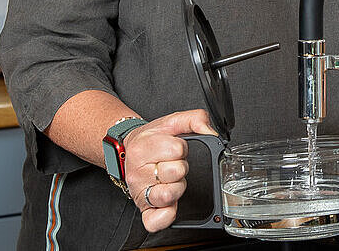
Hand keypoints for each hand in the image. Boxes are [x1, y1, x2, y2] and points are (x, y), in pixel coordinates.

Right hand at [122, 109, 216, 231]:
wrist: (127, 150)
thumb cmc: (151, 139)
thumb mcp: (171, 121)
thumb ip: (194, 118)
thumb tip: (210, 132)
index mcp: (143, 147)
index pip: (177, 149)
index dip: (181, 148)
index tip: (174, 148)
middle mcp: (138, 172)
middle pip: (176, 171)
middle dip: (181, 167)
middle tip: (171, 164)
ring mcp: (140, 192)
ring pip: (169, 194)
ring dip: (178, 187)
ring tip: (170, 180)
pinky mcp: (143, 209)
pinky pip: (154, 221)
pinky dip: (166, 216)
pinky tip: (171, 207)